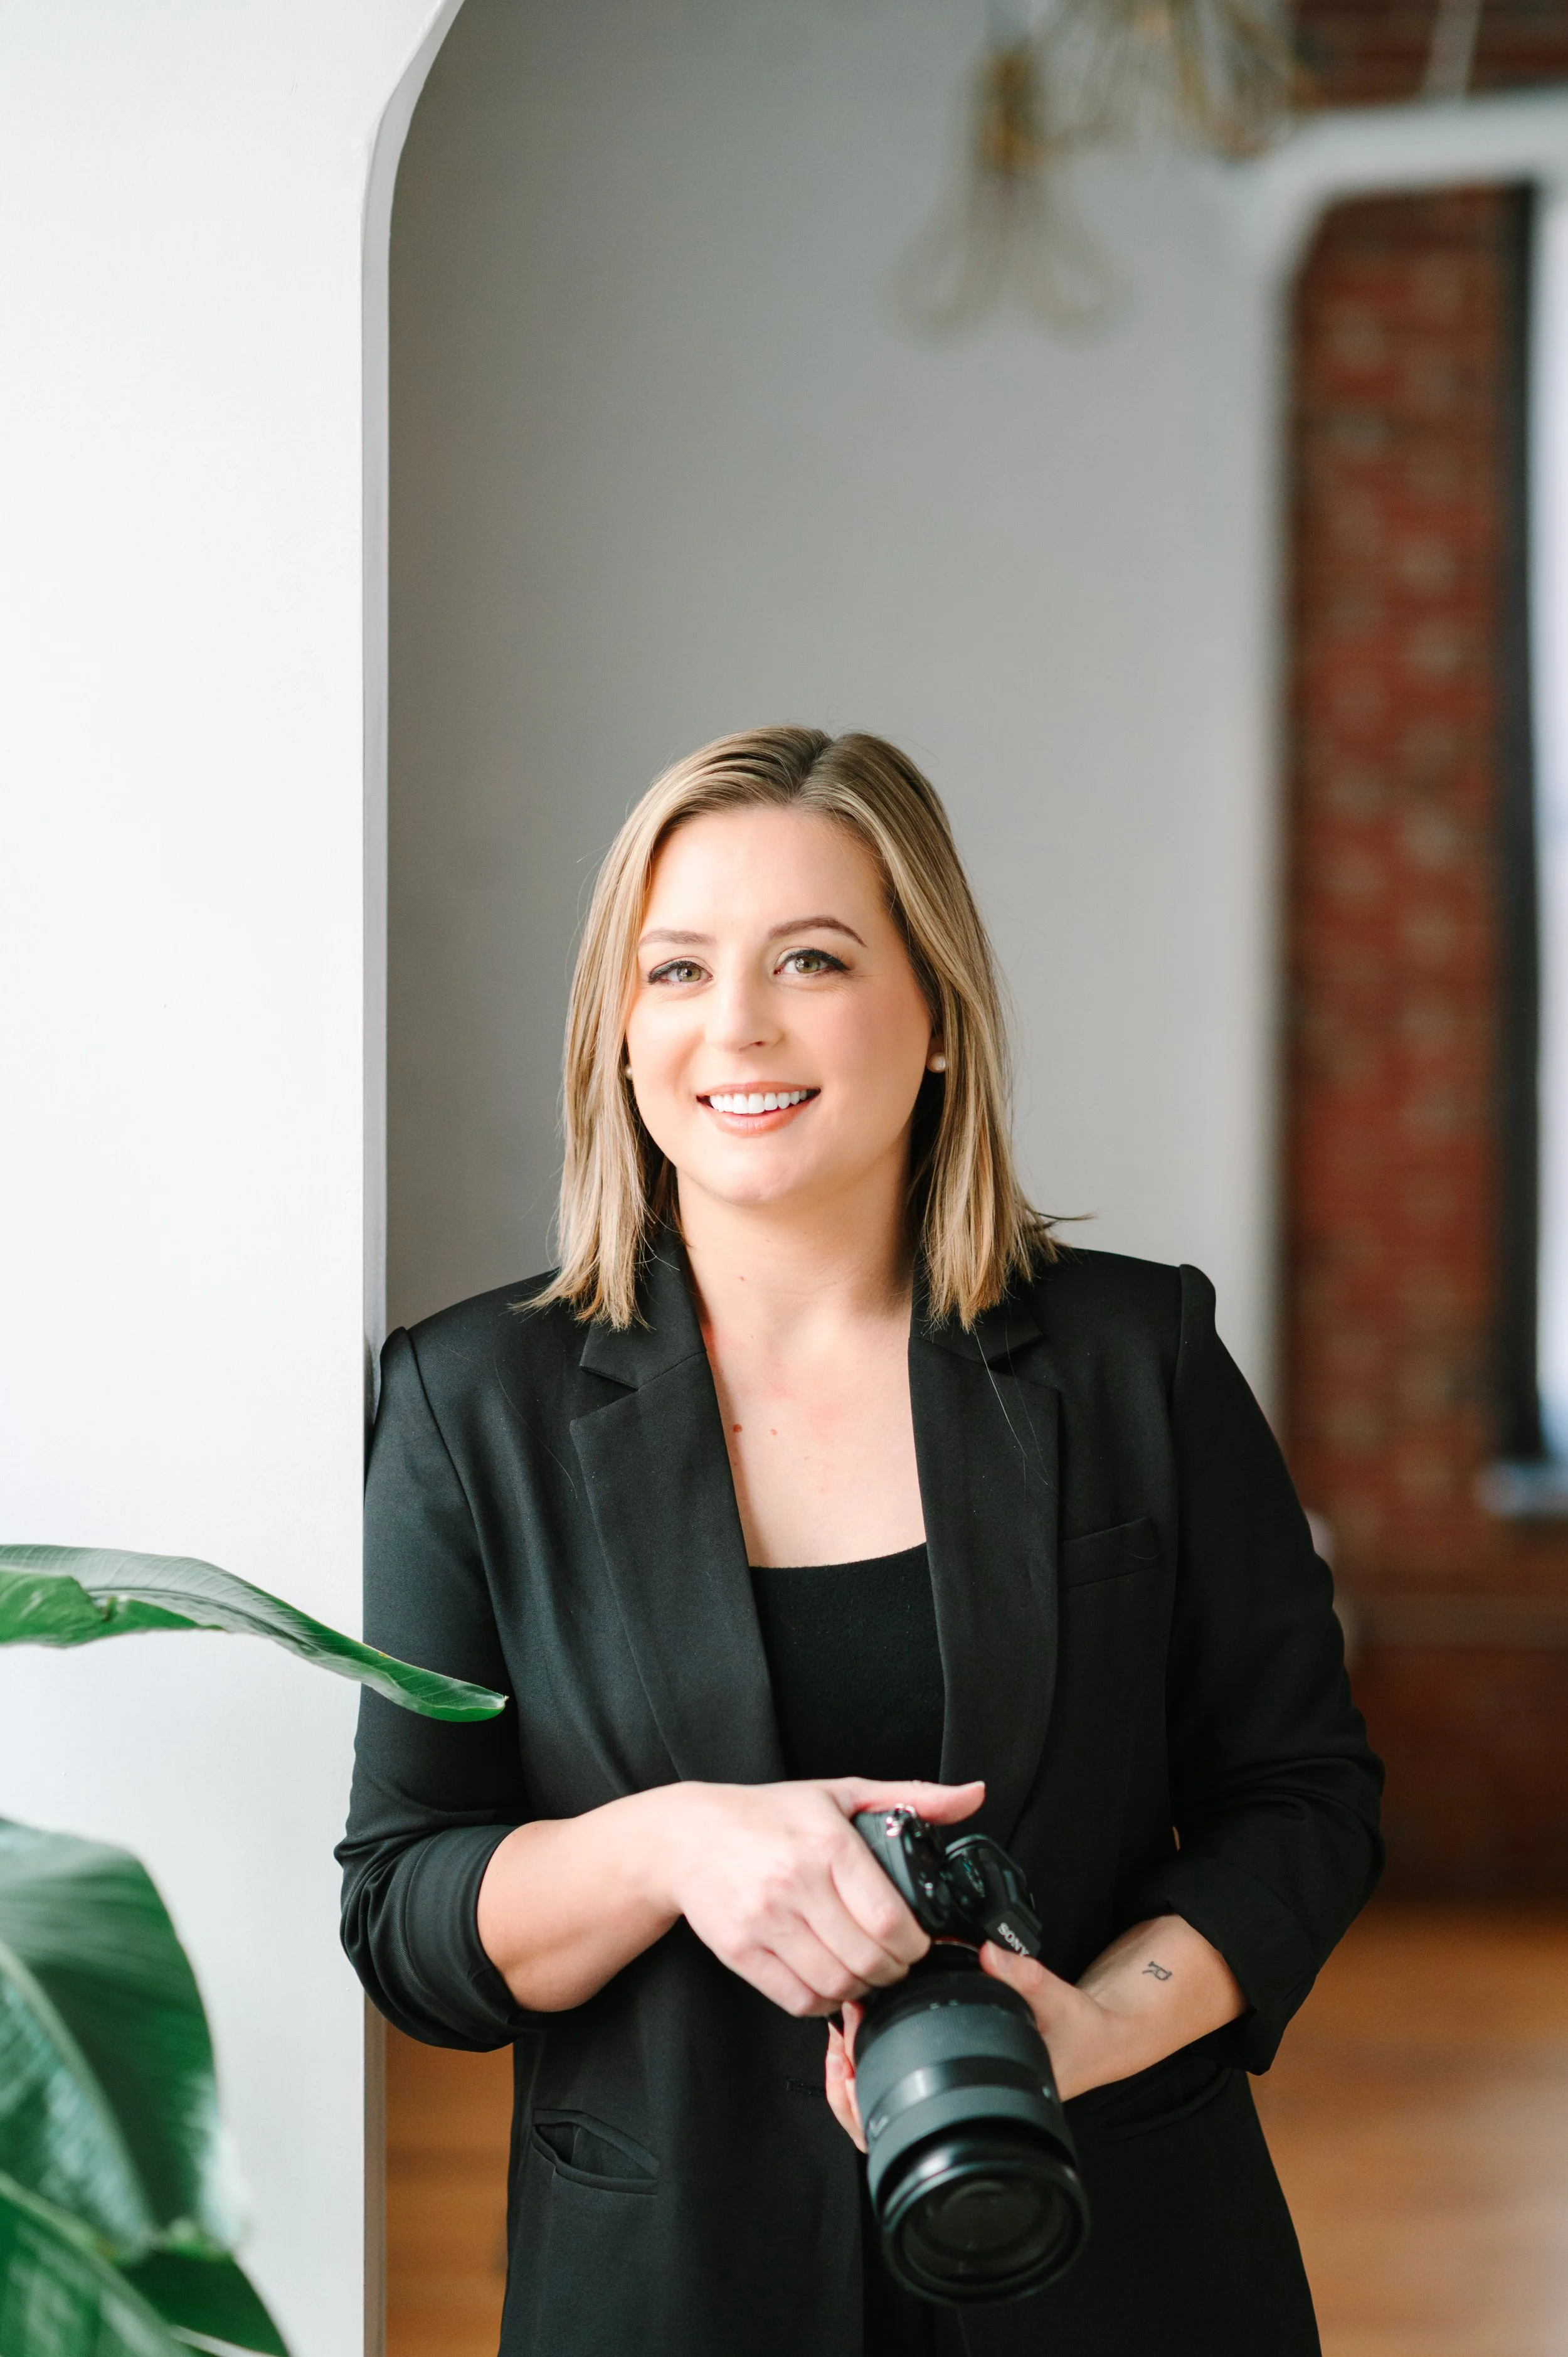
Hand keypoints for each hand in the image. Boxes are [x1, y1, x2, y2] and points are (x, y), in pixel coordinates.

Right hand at [661, 1776, 983, 2018]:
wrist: (688, 1836)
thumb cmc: (769, 1815)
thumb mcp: (841, 1793)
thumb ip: (912, 1797)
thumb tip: (974, 1795)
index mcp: (828, 1845)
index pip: (890, 1920)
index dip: (915, 1944)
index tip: (916, 1943)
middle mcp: (797, 1883)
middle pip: (869, 1960)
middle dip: (893, 1971)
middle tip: (894, 1962)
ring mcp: (765, 1921)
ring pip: (836, 1984)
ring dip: (859, 1989)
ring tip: (863, 1971)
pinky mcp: (740, 1951)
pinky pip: (797, 1999)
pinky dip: (822, 2001)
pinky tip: (827, 1979)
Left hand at [825, 1914, 1247, 2144]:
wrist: (1101, 2038)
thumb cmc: (1080, 2032)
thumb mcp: (1061, 2002)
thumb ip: (1027, 1978)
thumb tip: (989, 1952)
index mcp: (982, 2104)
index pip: (907, 2128)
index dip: (864, 2098)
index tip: (847, 2048)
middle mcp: (960, 2110)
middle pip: (877, 2131)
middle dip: (846, 2086)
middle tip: (837, 2038)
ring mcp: (952, 2098)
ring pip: (882, 2113)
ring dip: (854, 2074)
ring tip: (844, 2032)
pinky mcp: (952, 2072)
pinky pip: (901, 2083)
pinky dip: (876, 2060)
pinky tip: (866, 2029)